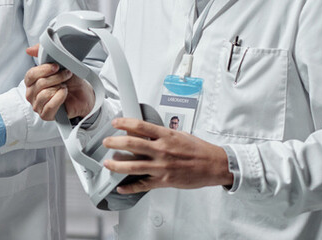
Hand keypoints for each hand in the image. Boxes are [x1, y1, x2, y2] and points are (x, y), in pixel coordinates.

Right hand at [24, 45, 94, 120]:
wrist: (83, 94)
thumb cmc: (70, 81)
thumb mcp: (59, 63)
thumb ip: (42, 53)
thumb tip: (29, 50)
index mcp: (32, 82)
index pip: (30, 75)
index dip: (43, 70)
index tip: (56, 66)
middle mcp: (32, 95)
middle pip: (39, 84)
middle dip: (56, 78)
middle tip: (67, 75)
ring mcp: (37, 106)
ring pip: (44, 95)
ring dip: (59, 88)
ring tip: (65, 86)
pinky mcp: (46, 115)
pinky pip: (49, 106)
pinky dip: (59, 98)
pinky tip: (64, 93)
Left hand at [101, 118, 232, 193]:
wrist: (214, 165)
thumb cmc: (199, 150)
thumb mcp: (179, 134)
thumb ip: (161, 134)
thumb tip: (144, 131)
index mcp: (166, 136)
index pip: (139, 126)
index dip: (124, 123)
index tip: (115, 123)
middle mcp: (161, 150)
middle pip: (131, 144)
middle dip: (114, 143)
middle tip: (106, 143)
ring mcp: (161, 167)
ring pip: (132, 166)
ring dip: (116, 165)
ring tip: (108, 163)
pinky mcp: (164, 181)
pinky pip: (142, 185)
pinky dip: (129, 187)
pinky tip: (121, 187)